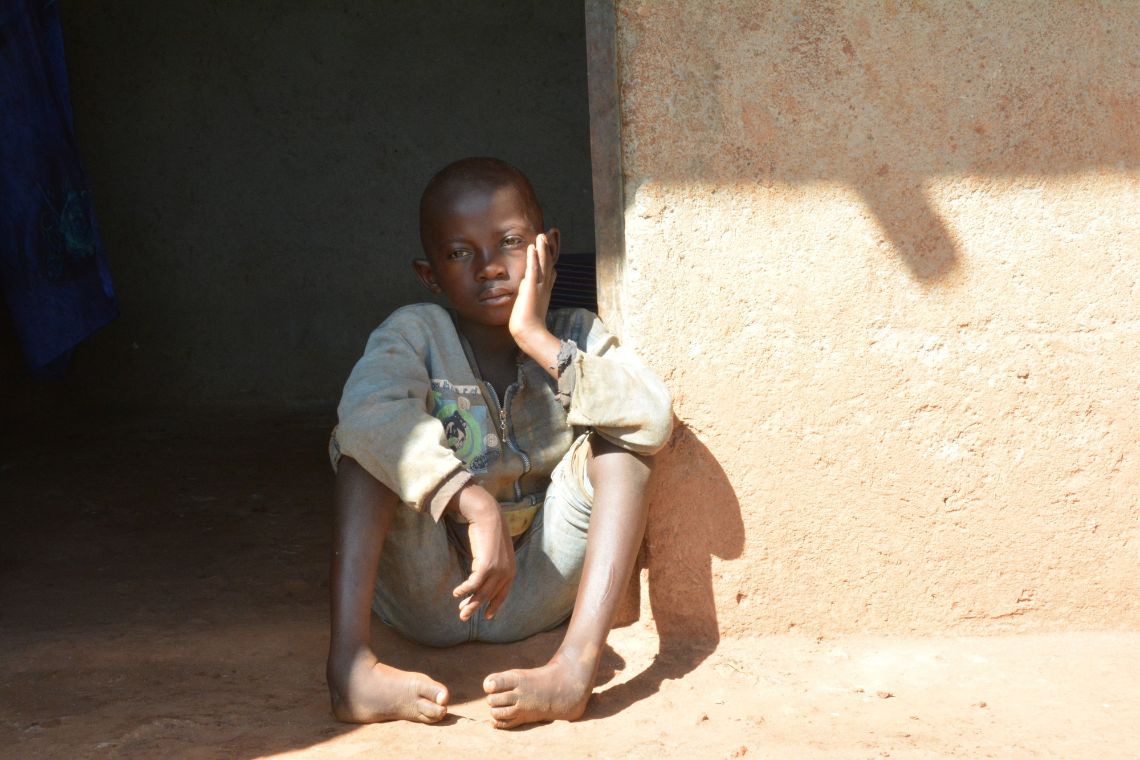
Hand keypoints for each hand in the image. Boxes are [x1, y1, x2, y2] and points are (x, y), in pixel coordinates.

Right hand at [450, 484, 515, 620]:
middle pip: (489, 596)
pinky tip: (456, 593)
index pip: (503, 594)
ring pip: (481, 593)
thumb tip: (482, 576)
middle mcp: (507, 573)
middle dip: (476, 607)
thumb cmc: (489, 532)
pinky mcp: (486, 566)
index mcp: (511, 571)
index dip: (494, 606)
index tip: (487, 616)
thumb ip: (492, 566)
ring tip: (460, 611)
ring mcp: (497, 570)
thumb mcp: (495, 552)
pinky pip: (473, 584)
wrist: (489, 516)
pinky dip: (464, 590)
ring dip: (469, 604)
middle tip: (464, 616)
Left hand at [509, 231, 557, 344]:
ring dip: (542, 249)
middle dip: (546, 249)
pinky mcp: (532, 288)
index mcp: (544, 292)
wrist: (529, 333)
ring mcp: (539, 287)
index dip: (549, 261)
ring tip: (541, 236)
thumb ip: (528, 293)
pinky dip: (533, 257)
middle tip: (546, 236)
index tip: (549, 250)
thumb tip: (524, 282)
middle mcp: (544, 287)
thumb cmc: (528, 325)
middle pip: (547, 264)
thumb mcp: (529, 306)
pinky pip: (533, 269)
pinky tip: (533, 247)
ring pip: (542, 264)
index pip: (548, 273)